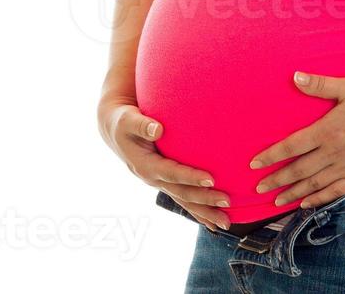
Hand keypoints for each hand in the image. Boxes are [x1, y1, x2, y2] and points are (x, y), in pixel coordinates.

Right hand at [96, 96, 232, 231]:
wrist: (116, 132)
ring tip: (226, 223)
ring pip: (185, 201)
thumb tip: (158, 130)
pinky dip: (199, 212)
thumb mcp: (127, 120)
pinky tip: (213, 224)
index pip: (171, 173)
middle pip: (181, 192)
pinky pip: (184, 200)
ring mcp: (160, 183)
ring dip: (206, 212)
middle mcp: (153, 179)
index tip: (211, 179)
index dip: (190, 177)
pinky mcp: (166, 183)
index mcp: (145, 165)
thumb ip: (141, 125)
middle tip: (227, 200)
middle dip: (204, 199)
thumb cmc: (124, 122)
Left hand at [247, 71, 344, 209]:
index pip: (291, 147)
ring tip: (275, 200)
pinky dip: (318, 200)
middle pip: (298, 170)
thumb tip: (294, 77)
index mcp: (327, 132)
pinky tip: (306, 205)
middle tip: (257, 188)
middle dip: (276, 180)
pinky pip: (335, 191)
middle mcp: (334, 155)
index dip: (271, 156)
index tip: (254, 164)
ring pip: (314, 185)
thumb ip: (320, 85)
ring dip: (292, 193)